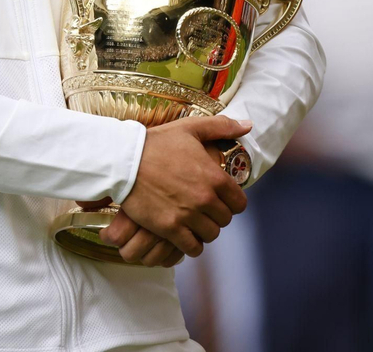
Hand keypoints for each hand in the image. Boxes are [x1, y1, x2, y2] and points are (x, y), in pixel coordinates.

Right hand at [107, 115, 249, 257]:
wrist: (124, 160)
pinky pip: (192, 247)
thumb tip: (248, 125)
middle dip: (217, 215)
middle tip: (205, 209)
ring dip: (204, 230)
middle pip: (225, 220)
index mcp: (214, 176)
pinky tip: (184, 235)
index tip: (221, 199)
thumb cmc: (157, 143)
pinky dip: (191, 244)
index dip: (232, 202)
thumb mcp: (191, 128)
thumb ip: (222, 127)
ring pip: (211, 235)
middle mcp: (205, 198)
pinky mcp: (169, 228)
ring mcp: (187, 215)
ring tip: (194, 222)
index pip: (239, 203)